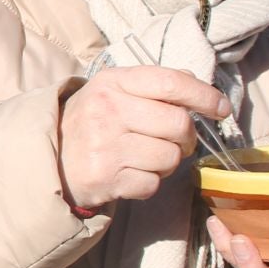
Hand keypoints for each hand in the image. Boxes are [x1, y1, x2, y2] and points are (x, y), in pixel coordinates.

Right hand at [58, 67, 229, 209]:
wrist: (47, 158)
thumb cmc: (90, 122)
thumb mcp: (112, 90)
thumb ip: (153, 85)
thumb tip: (198, 86)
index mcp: (113, 83)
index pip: (170, 82)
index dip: (203, 95)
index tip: (220, 107)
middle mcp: (108, 111)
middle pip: (179, 125)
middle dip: (186, 138)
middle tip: (175, 141)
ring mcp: (106, 146)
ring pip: (171, 158)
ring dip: (167, 163)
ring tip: (145, 158)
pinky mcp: (106, 179)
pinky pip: (153, 184)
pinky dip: (149, 183)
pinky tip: (130, 174)